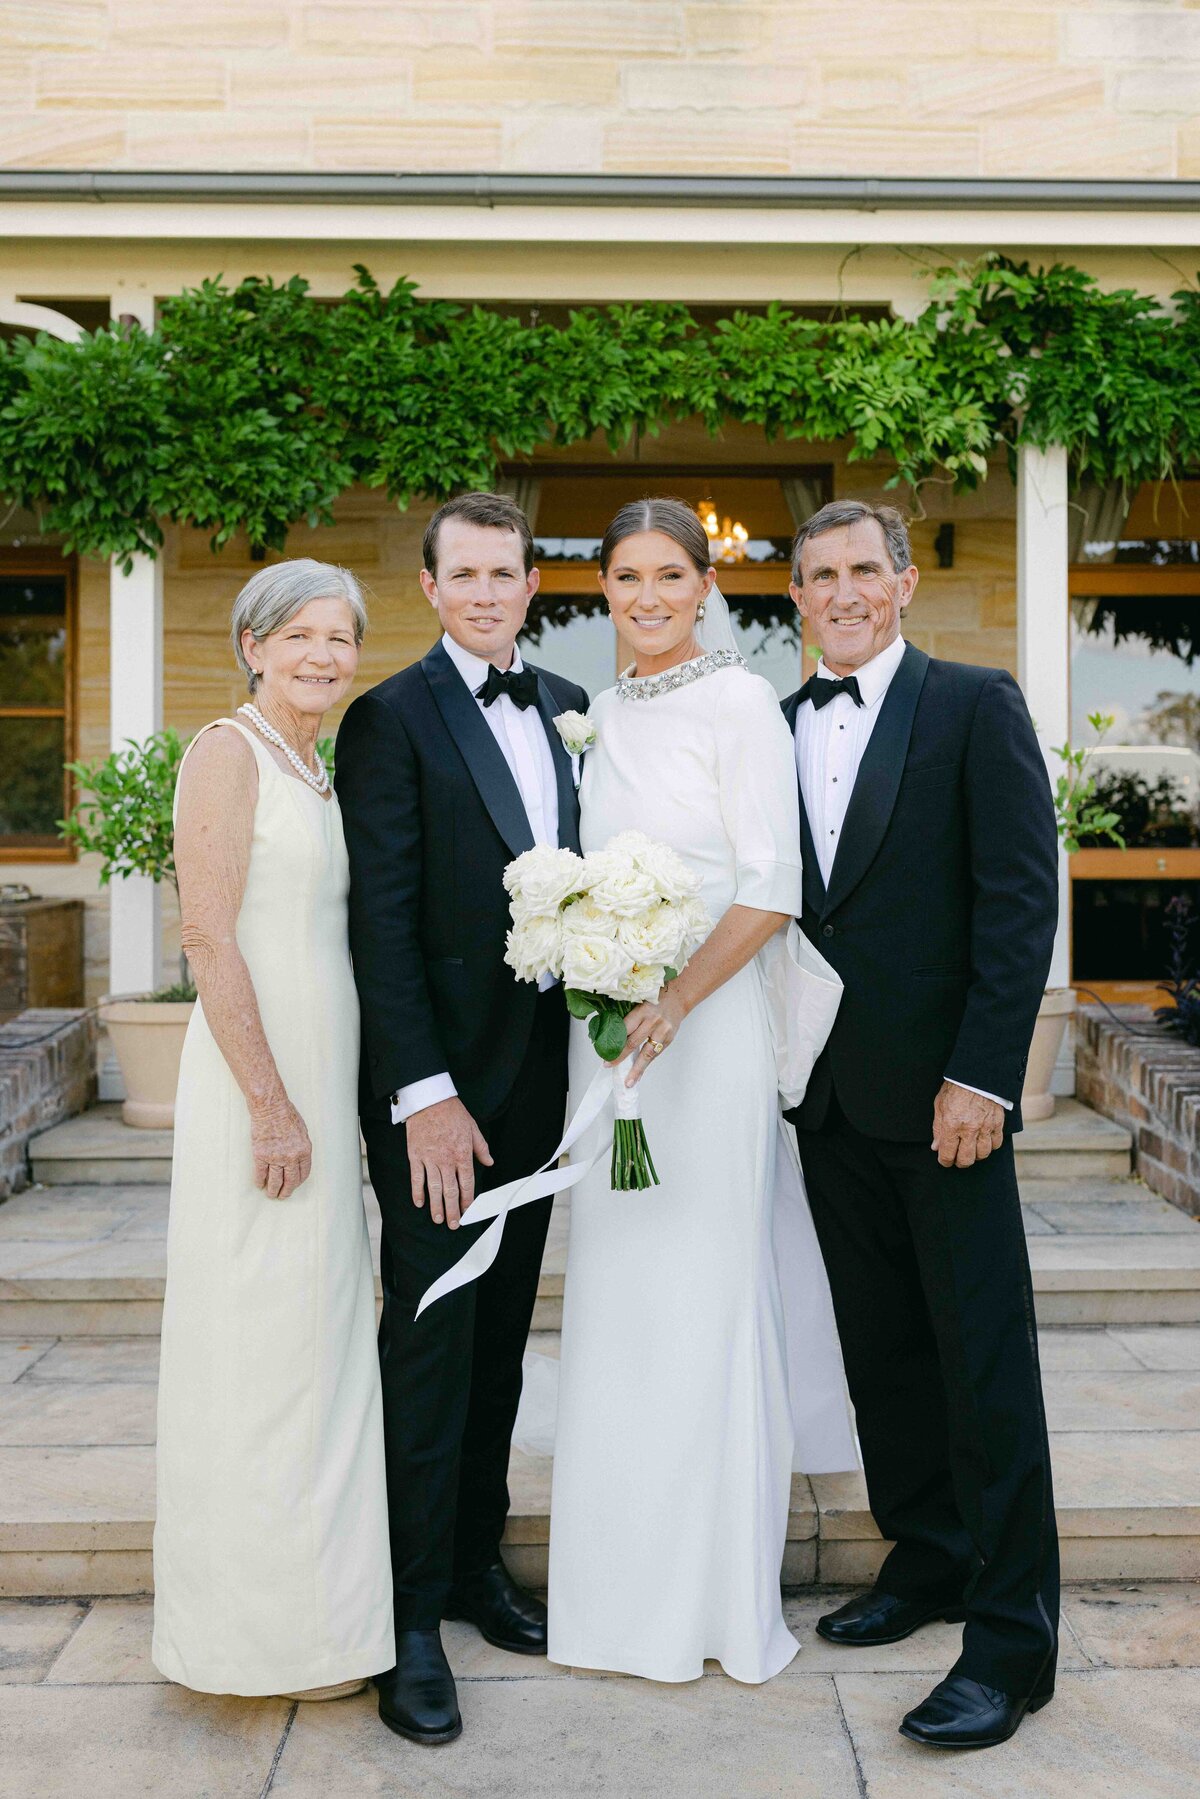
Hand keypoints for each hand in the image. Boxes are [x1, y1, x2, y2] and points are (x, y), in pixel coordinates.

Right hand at [250, 1094, 311, 1198]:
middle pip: (290, 1181)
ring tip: (271, 1194)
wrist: (270, 1108)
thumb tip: (299, 1159)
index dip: (298, 1181)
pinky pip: (261, 1173)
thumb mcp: (302, 1131)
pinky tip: (259, 1185)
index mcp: (304, 1151)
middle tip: (283, 1196)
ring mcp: (275, 1157)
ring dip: (273, 1190)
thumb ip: (301, 1147)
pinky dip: (260, 1181)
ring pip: (275, 1181)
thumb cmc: (287, 1115)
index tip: (294, 1185)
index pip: (303, 1173)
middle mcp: (291, 1157)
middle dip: (287, 1191)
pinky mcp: (261, 1155)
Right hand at [405, 1096, 492, 1227]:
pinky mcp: (415, 1156)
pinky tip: (420, 1203)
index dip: (467, 1200)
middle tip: (453, 1224)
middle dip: (452, 1210)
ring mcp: (429, 1159)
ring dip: (436, 1206)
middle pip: (450, 1191)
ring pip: (434, 1188)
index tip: (467, 1212)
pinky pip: (416, 1178)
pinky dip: (417, 1192)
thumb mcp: (473, 1128)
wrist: (430, 1100)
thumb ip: (481, 1148)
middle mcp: (446, 1160)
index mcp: (462, 1154)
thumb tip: (490, 1162)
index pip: (466, 1183)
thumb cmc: (452, 1113)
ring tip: (438, 1219)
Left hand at [619, 985, 688, 1087]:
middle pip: (633, 1042)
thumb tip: (612, 1037)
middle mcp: (652, 1021)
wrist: (678, 998)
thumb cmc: (655, 1001)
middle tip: (609, 1065)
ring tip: (629, 1081)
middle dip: (620, 1057)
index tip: (605, 1052)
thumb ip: (629, 1019)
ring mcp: (662, 1031)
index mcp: (641, 1011)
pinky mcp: (669, 1039)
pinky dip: (646, 1065)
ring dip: (637, 1069)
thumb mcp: (639, 1004)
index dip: (614, 1043)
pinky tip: (639, 1073)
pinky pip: (655, 1055)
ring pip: (647, 1053)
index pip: (624, 1029)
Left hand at [931, 1082, 1003, 1168]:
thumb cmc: (955, 1088)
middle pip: (966, 1159)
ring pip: (983, 1154)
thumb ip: (938, 1128)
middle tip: (957, 1159)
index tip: (944, 1160)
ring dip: (976, 1155)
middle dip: (960, 1162)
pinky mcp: (997, 1123)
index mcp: (952, 1125)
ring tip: (970, 1150)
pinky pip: (996, 1144)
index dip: (944, 1161)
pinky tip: (984, 1141)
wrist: (976, 1074)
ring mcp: (985, 1127)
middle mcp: (969, 1129)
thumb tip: (936, 1146)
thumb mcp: (939, 1106)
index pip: (948, 1154)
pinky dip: (990, 1146)